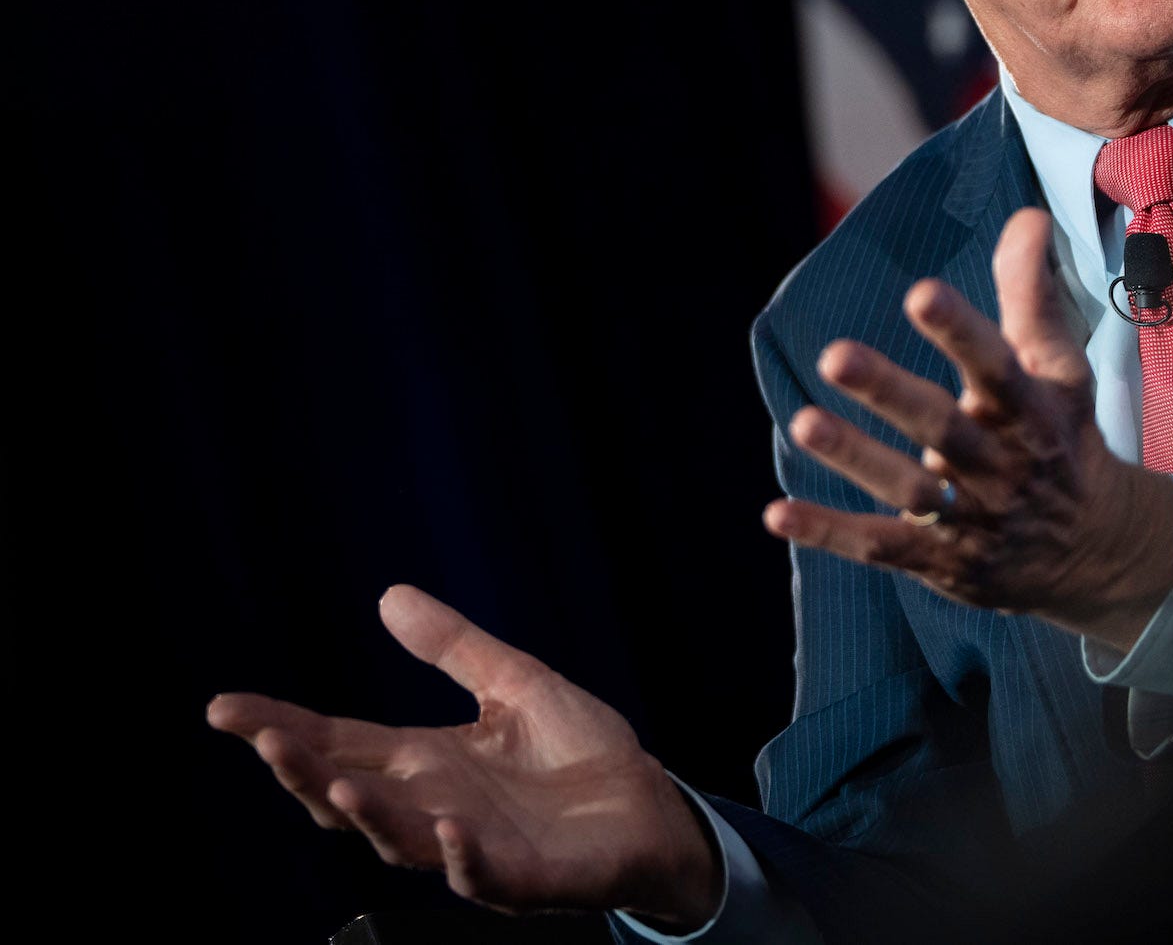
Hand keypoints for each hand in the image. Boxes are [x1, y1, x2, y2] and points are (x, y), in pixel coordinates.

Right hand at [206, 585, 720, 928]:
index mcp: (426, 763)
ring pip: (401, 840)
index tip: (223, 707)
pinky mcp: (523, 878)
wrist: (650, 807)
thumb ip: (454, 648)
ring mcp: (472, 848)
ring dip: (368, 816)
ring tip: (335, 786)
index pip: (339, 744)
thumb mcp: (515, 684)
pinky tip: (451, 831)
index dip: (282, 727)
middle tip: (261, 739)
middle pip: (348, 795)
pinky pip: (482, 874)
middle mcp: (433, 808)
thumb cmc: (579, 753)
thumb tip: (389, 595)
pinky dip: (462, 858)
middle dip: (302, 771)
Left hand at [766, 206, 1172, 652]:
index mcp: (1030, 410)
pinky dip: (829, 532)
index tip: (920, 292)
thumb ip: (1032, 295)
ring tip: (803, 424)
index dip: (960, 330)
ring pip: (908, 489)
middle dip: (890, 392)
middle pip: (942, 426)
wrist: (1095, 551)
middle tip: (835, 355)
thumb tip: (1026, 216)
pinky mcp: (942, 560)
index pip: (997, 365)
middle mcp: (1001, 464)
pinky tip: (775, 512)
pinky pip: (880, 547)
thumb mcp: (1060, 370)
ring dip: (855, 458)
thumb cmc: (1062, 438)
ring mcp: (971, 518)